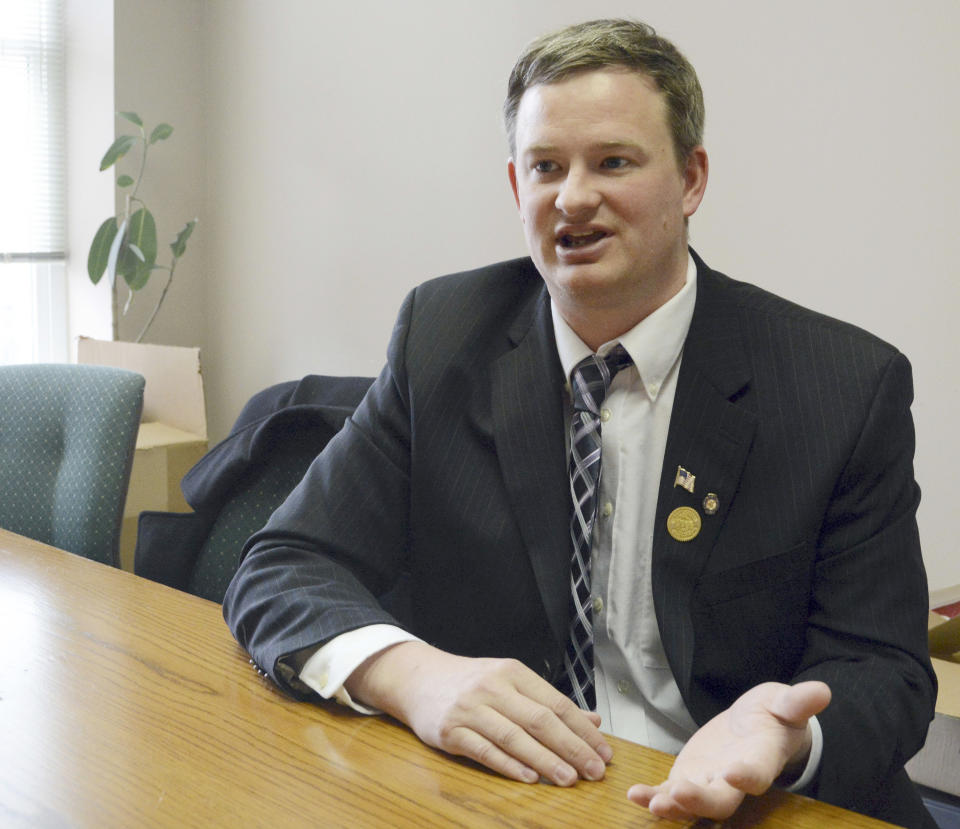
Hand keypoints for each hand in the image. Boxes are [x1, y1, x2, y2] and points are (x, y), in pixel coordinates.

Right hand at [345, 641, 611, 785]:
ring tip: (569, 779)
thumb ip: (548, 702)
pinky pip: (484, 750)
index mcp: (513, 672)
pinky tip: (530, 778)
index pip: (555, 702)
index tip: (604, 753)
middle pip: (539, 720)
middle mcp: (493, 687)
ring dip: (545, 760)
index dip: (582, 730)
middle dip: (571, 747)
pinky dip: (508, 765)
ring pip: (514, 737)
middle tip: (595, 771)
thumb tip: (592, 722)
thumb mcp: (510, 682)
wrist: (419, 677)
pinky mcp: (451, 731)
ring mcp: (470, 709)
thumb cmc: (472, 682)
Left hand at [627, 680, 830, 821]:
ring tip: (651, 804)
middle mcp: (735, 780)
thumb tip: (820, 691)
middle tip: (680, 794)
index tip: (734, 772)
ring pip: (692, 805)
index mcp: (761, 758)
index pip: (757, 772)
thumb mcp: (784, 702)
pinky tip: (634, 795)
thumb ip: (797, 702)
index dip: (747, 776)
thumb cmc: (774, 715)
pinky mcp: (688, 780)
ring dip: (672, 807)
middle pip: (721, 801)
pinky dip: (653, 797)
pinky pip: (669, 795)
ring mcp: (710, 783)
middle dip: (700, 801)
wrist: (755, 728)